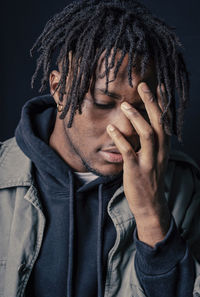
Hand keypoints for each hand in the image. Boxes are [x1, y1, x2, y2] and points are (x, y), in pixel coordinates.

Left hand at [107, 82, 170, 246]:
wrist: (150, 205)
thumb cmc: (149, 178)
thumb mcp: (154, 158)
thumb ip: (151, 142)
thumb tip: (142, 124)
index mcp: (164, 146)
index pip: (165, 120)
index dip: (162, 102)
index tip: (158, 85)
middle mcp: (160, 151)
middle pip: (159, 122)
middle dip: (152, 102)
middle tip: (143, 85)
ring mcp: (149, 161)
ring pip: (147, 135)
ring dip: (136, 118)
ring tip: (124, 105)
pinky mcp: (136, 171)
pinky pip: (129, 153)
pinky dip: (120, 139)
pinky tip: (111, 129)